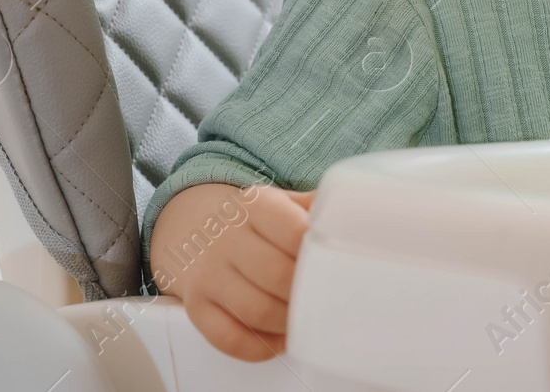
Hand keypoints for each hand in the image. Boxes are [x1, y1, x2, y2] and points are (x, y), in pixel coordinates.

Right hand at [149, 182, 316, 359]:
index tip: (333, 266)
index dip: (318, 255)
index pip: (294, 231)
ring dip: (287, 322)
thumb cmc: (253, 220)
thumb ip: (316, 207)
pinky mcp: (196, 306)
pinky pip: (228, 338)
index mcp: (256, 205)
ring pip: (255, 310)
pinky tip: (278, 339)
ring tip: (305, 320)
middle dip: (306, 294)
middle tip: (323, 299)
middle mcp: (227, 237)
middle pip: (276, 275)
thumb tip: (354, 220)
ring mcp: (208, 273)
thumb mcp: (283, 201)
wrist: (195, 226)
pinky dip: (259, 347)